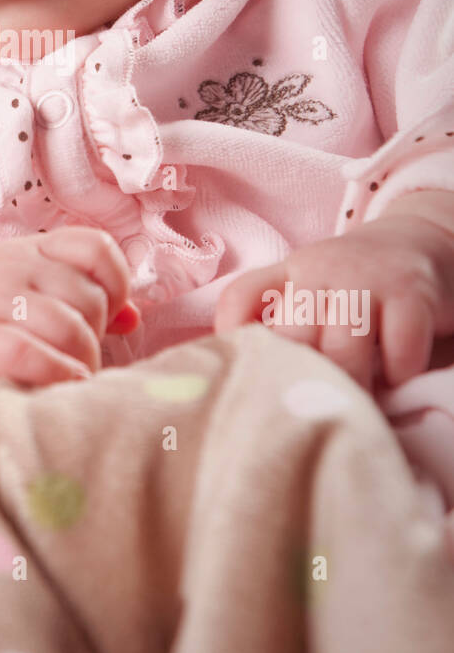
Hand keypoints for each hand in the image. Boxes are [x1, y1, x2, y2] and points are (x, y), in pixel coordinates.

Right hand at [0, 226, 138, 425]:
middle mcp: (14, 268)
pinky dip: (58, 378)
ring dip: (81, 365)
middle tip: (73, 361)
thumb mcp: (22, 296)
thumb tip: (133, 316)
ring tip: (65, 382)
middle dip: (94, 337)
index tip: (108, 316)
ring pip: (72, 329)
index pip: (95, 246)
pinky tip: (54, 390)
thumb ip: (75, 300)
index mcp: (29, 252)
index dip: (115, 282)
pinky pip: (40, 357)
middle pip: (90, 298)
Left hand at [212, 215, 453, 390]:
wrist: (421, 240)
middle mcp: (321, 271)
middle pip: (292, 339)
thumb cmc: (358, 283)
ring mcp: (366, 280)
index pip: (241, 297)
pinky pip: (398, 351)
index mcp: (290, 272)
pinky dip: (397, 375)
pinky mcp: (411, 293)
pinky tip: (395, 378)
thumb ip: (283, 320)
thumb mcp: (312, 287)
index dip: (230, 337)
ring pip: (342, 352)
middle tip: (311, 412)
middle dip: (301, 382)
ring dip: (350, 389)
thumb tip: (244, 375)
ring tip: (355, 404)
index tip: (237, 376)